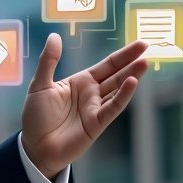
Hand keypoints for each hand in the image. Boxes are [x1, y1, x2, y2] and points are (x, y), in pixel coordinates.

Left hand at [20, 35, 148, 179]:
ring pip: (118, 89)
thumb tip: (54, 36)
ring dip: (131, 77)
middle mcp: (92, 94)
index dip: (123, 55)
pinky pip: (112, 107)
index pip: (107, 65)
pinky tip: (132, 83)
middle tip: (148, 47)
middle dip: (132, 62)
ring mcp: (96, 108)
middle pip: (117, 74)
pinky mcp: (96, 123)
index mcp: (81, 82)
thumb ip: (48, 61)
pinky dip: (123, 95)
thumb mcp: (40, 84)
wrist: (34, 146)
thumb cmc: (36, 117)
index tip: (141, 44)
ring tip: (144, 64)